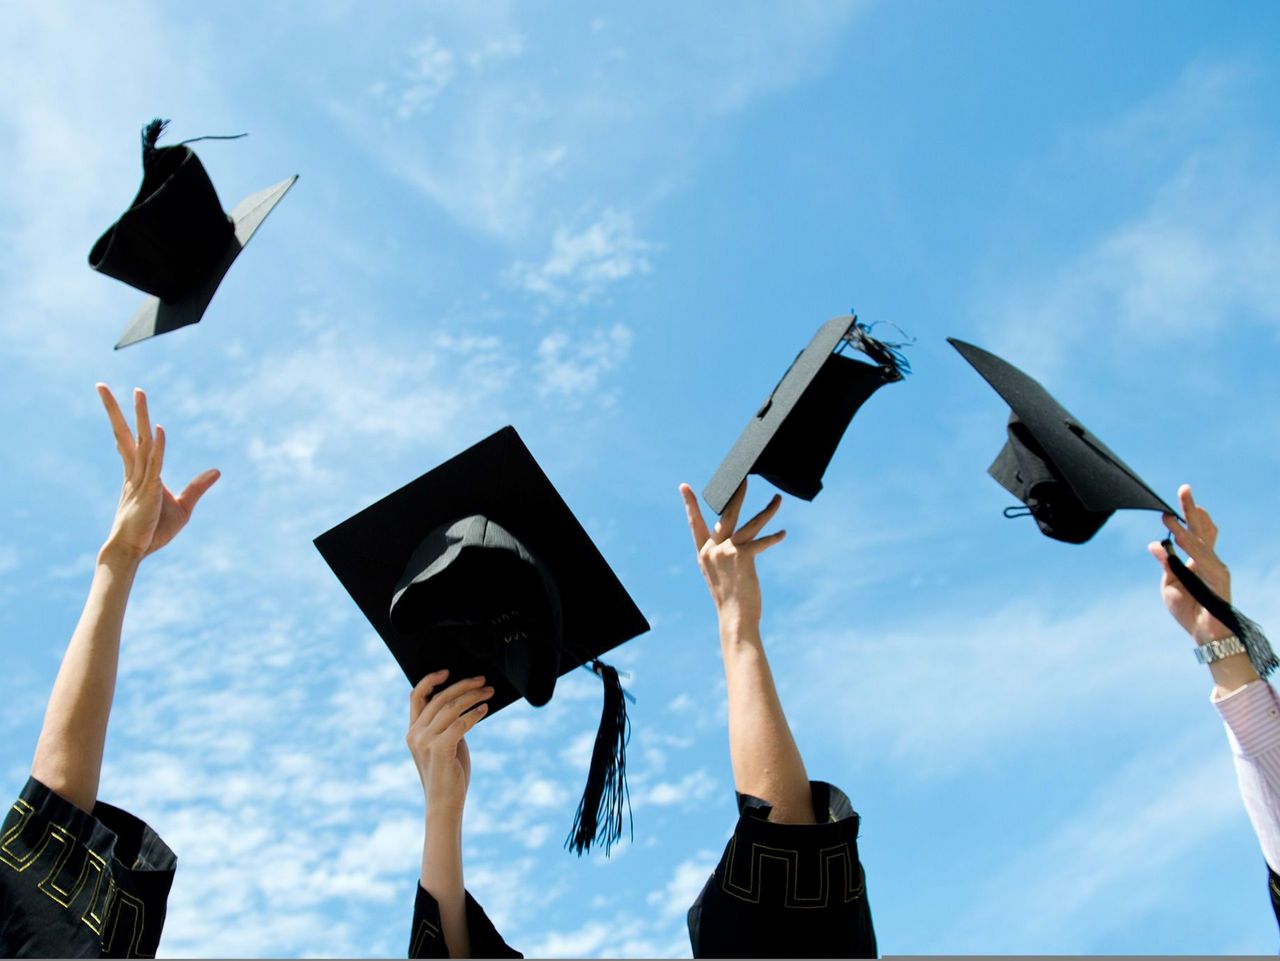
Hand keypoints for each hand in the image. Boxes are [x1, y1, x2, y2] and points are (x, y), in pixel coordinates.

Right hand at [97, 385, 219, 562]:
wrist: (133, 552)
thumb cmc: (153, 532)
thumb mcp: (183, 507)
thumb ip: (197, 487)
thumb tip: (216, 471)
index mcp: (139, 474)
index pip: (131, 442)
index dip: (127, 422)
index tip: (122, 402)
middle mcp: (135, 472)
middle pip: (125, 434)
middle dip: (116, 409)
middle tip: (101, 385)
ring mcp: (140, 479)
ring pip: (140, 441)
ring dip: (140, 416)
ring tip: (137, 392)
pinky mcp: (149, 490)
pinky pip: (154, 464)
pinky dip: (158, 446)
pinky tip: (160, 429)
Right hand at [406, 671, 492, 814]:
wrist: (445, 805)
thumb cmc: (449, 774)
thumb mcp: (444, 744)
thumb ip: (447, 725)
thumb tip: (464, 701)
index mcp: (413, 731)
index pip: (416, 696)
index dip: (430, 680)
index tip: (447, 671)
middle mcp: (415, 734)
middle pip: (439, 698)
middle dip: (463, 686)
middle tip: (483, 680)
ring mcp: (425, 741)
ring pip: (451, 708)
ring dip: (473, 697)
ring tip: (489, 692)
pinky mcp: (439, 749)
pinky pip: (460, 723)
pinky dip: (474, 713)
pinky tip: (485, 710)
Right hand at [680, 479, 785, 629]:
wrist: (735, 618)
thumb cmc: (730, 599)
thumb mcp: (720, 574)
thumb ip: (723, 554)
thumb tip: (735, 540)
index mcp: (703, 553)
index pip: (695, 523)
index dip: (691, 505)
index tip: (684, 487)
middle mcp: (712, 549)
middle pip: (726, 514)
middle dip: (736, 494)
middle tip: (743, 477)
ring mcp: (726, 551)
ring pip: (749, 523)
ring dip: (767, 510)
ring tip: (778, 499)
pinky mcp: (742, 556)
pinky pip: (762, 542)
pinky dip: (774, 537)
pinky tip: (782, 533)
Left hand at [1146, 484, 1231, 643]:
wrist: (1204, 635)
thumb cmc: (1188, 610)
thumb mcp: (1170, 585)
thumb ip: (1166, 564)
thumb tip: (1155, 544)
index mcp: (1196, 559)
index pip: (1193, 531)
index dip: (1185, 515)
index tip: (1173, 501)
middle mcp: (1209, 560)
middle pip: (1202, 529)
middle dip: (1191, 509)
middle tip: (1184, 489)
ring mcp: (1215, 568)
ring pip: (1200, 542)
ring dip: (1184, 528)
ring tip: (1170, 516)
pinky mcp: (1219, 580)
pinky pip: (1203, 561)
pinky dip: (1190, 550)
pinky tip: (1180, 540)